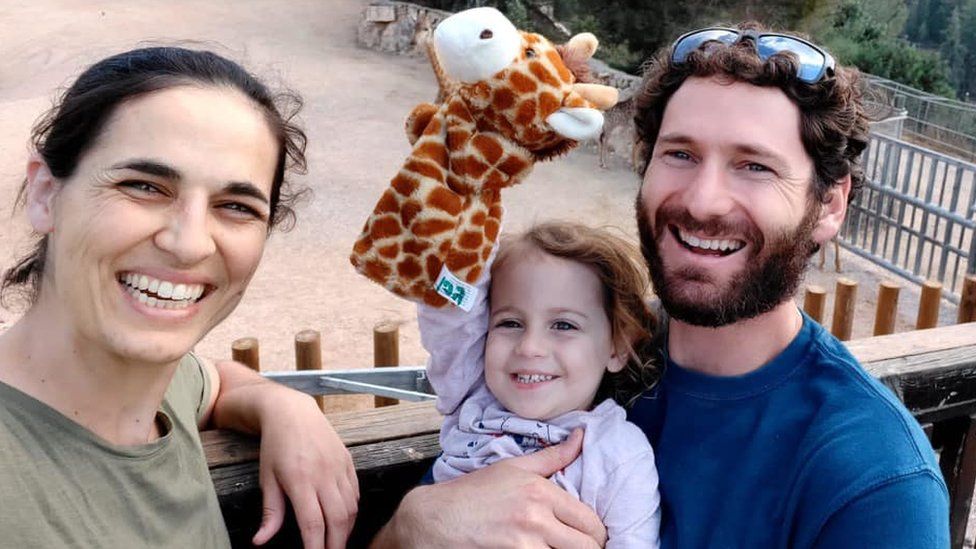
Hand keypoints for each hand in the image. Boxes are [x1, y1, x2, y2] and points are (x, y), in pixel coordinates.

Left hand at [251, 391, 358, 548]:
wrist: (293, 411)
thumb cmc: (275, 446)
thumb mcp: (267, 479)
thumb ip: (270, 512)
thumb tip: (260, 541)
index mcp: (300, 480)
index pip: (313, 523)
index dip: (316, 546)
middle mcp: (323, 474)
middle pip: (338, 519)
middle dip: (336, 544)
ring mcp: (339, 467)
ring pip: (351, 508)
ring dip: (346, 530)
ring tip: (337, 542)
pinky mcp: (348, 461)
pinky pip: (356, 493)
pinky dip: (352, 511)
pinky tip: (344, 520)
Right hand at [376, 429, 605, 547]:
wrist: (434, 519)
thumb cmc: (471, 494)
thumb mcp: (512, 468)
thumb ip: (552, 457)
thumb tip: (581, 437)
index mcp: (540, 492)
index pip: (590, 522)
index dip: (595, 533)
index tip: (589, 537)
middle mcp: (536, 518)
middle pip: (586, 546)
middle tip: (577, 546)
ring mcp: (524, 544)